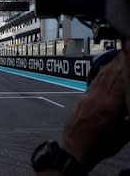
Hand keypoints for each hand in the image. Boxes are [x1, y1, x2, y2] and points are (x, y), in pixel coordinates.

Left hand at [61, 49, 129, 168]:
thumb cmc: (99, 146)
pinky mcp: (82, 98)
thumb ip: (129, 118)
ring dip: (113, 63)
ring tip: (122, 54)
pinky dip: (103, 72)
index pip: (122, 80)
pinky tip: (107, 67)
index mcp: (110, 107)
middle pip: (113, 74)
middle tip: (128, 49)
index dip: (127, 66)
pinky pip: (95, 81)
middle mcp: (98, 98)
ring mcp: (88, 97)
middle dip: (122, 61)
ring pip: (103, 75)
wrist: (74, 150)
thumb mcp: (123, 134)